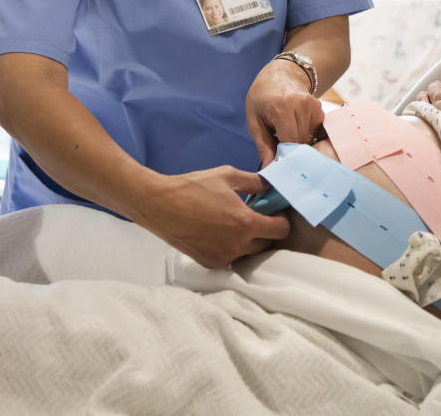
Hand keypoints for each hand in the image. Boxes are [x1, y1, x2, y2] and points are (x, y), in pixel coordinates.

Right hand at [134, 166, 289, 267]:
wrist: (158, 204)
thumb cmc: (193, 187)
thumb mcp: (228, 175)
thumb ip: (255, 182)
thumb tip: (271, 185)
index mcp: (246, 224)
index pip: (281, 231)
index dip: (282, 220)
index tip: (275, 212)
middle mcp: (237, 245)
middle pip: (267, 245)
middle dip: (267, 231)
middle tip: (257, 216)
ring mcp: (223, 257)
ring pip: (249, 253)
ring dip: (250, 241)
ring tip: (236, 224)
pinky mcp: (209, 263)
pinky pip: (231, 257)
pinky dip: (232, 247)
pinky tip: (221, 232)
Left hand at [246, 58, 324, 166]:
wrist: (281, 74)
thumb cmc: (262, 97)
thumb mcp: (254, 120)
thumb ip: (263, 144)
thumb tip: (269, 167)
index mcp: (282, 106)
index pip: (289, 141)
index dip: (283, 156)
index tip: (275, 164)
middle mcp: (302, 105)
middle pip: (300, 142)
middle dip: (289, 149)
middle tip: (276, 146)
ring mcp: (314, 106)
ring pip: (308, 139)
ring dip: (296, 142)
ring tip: (284, 132)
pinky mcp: (320, 109)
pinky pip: (314, 132)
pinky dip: (303, 134)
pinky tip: (294, 126)